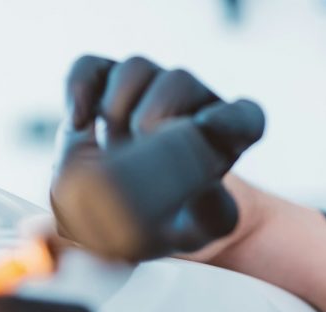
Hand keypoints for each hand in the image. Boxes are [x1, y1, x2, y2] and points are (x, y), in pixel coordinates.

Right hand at [51, 55, 264, 260]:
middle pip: (179, 82)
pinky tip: (81, 125)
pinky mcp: (104, 85)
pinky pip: (91, 66)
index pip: (245, 118)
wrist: (119, 220)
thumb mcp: (197, 231)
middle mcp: (191, 105)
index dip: (229, 121)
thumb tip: (204, 186)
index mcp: (224, 139)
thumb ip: (211, 214)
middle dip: (152, 119)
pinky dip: (80, 89)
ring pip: (136, 68)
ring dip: (116, 111)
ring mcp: (147, 90)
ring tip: (113, 151)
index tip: (204, 132)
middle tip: (137, 154)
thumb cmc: (168, 223)